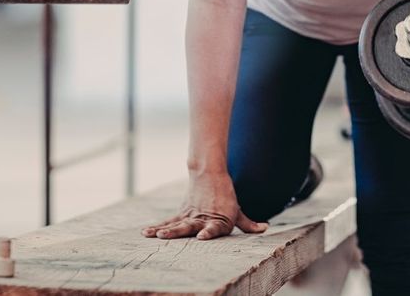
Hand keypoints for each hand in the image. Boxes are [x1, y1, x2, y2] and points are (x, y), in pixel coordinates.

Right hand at [142, 172, 267, 240]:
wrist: (209, 174)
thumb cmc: (225, 196)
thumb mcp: (237, 210)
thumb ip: (247, 223)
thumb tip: (263, 228)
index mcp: (218, 220)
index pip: (213, 228)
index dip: (208, 232)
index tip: (201, 236)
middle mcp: (202, 218)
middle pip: (189, 226)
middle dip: (179, 232)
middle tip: (166, 236)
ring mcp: (190, 215)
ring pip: (176, 224)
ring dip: (165, 230)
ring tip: (156, 235)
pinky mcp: (182, 213)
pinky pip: (168, 221)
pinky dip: (157, 227)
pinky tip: (145, 232)